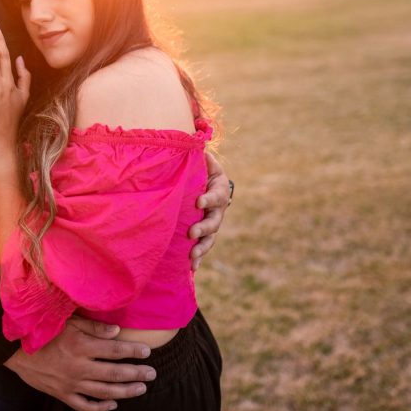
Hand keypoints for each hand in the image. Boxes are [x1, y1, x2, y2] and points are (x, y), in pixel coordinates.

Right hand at [4, 315, 155, 410]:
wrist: (15, 350)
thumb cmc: (43, 331)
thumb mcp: (68, 322)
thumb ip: (94, 328)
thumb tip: (117, 332)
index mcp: (80, 346)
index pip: (114, 350)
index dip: (133, 351)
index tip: (147, 352)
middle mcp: (78, 367)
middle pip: (114, 373)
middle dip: (136, 374)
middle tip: (152, 373)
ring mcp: (71, 384)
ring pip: (104, 392)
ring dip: (125, 391)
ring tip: (141, 388)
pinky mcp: (63, 394)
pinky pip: (85, 406)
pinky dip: (101, 407)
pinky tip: (113, 404)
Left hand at [189, 150, 230, 270]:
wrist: (208, 181)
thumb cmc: (202, 168)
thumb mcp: (204, 159)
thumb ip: (199, 154)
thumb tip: (193, 141)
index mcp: (219, 189)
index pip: (217, 195)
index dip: (209, 198)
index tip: (198, 201)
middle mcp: (218, 209)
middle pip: (214, 221)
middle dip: (204, 228)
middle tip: (192, 232)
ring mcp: (212, 223)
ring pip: (210, 238)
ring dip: (201, 248)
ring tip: (192, 257)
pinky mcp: (204, 233)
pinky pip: (202, 247)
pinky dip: (197, 258)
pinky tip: (190, 269)